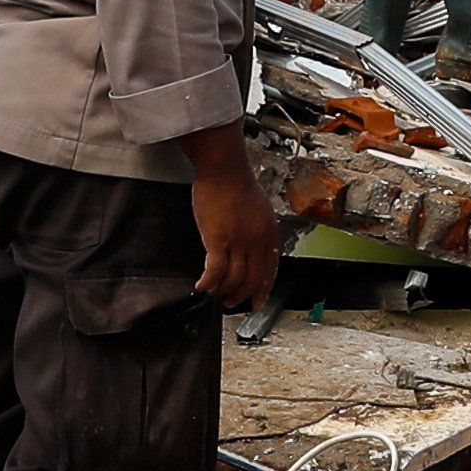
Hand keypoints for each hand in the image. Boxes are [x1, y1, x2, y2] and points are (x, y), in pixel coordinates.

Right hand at [185, 131, 279, 310]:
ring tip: (214, 294)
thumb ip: (259, 229)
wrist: (224, 168)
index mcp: (269, 233)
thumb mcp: (260, 209)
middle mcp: (257, 241)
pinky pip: (214, 271)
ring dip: (223, 291)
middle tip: (231, 302)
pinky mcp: (218, 239)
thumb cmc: (236, 182)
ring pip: (233, 279)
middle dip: (241, 296)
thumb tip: (254, 247)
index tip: (257, 302)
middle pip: (252, 279)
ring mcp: (239, 241)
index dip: (262, 290)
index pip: (270, 270)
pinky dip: (208, 283)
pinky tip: (201, 286)